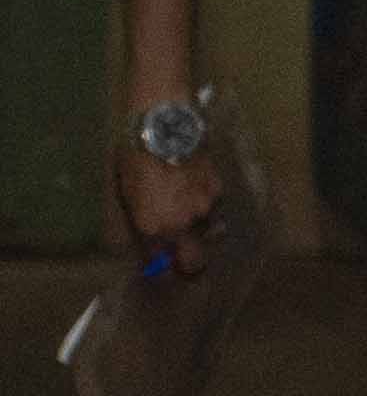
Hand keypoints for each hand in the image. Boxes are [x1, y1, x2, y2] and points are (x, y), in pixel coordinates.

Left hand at [114, 137, 207, 260]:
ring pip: (206, 235)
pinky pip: (212, 209)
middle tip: (180, 262)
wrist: (163, 125)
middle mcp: (182, 225)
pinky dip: (204, 207)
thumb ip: (126, 224)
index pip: (158, 265)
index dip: (156, 270)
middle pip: (194, 264)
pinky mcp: (218, 189)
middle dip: (187, 267)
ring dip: (197, 233)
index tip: (154, 270)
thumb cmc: (132, 158)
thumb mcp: (119, 192)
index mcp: (153, 228)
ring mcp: (204, 208)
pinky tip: (194, 192)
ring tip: (187, 220)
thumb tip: (125, 246)